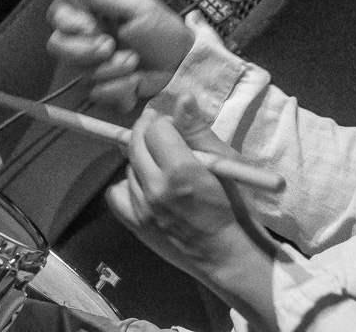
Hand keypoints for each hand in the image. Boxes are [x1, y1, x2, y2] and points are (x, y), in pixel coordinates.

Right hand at [47, 0, 195, 112]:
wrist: (183, 65)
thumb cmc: (165, 31)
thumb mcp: (139, 8)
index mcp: (93, 15)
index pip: (58, 15)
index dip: (67, 22)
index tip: (88, 26)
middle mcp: (88, 40)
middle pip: (58, 46)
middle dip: (85, 50)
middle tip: (110, 46)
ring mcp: (94, 65)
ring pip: (80, 71)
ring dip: (111, 68)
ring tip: (135, 61)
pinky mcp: (104, 87)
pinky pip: (97, 92)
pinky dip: (119, 88)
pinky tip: (135, 80)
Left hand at [107, 94, 277, 295]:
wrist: (230, 257)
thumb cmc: (237, 208)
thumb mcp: (228, 165)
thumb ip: (199, 131)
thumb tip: (182, 98)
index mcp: (181, 170)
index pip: (156, 128)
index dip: (166, 120)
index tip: (176, 123)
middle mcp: (156, 188)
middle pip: (136, 144)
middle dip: (148, 131)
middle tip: (165, 133)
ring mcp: (142, 209)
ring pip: (128, 167)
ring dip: (142, 158)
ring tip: (163, 164)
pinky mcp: (136, 225)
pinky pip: (118, 194)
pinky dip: (129, 184)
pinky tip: (148, 185)